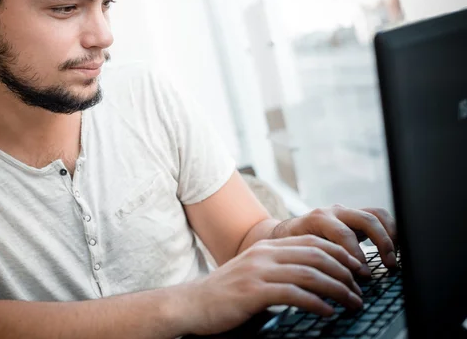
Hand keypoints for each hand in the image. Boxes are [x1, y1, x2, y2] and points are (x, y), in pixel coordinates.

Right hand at [180, 235, 363, 335]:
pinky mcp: (254, 291)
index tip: (357, 268)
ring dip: (337, 289)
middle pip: (316, 255)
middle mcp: (265, 254)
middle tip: (360, 288)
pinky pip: (294, 294)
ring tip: (352, 302)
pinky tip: (328, 312)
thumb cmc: (225, 293)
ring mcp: (259, 271)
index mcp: (267, 247)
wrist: (192, 303)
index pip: (312, 242)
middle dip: (344, 271)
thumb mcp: (253, 272)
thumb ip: (278, 269)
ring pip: (309, 274)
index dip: (340, 253)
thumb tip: (312, 278)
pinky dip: (316, 303)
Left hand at [271, 205, 396, 273]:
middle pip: (366, 219)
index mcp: (317, 219)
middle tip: (389, 264)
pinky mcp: (355, 216)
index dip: (356, 255)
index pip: (343, 234)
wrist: (285, 232)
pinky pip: (379, 217)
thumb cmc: (290, 246)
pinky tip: (393, 250)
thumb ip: (316, 262)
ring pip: (376, 215)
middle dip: (381, 242)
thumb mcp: (298, 253)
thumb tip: (335, 284)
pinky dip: (390, 232)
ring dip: (390, 235)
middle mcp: (334, 212)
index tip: (364, 275)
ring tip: (394, 257)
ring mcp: (346, 212)